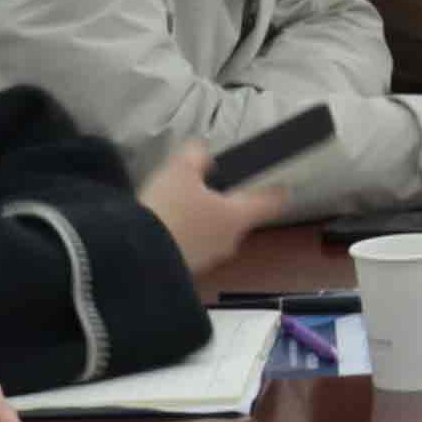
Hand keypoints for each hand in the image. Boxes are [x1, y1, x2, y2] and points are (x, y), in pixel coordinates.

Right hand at [137, 142, 289, 279]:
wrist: (136, 258)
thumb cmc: (169, 210)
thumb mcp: (180, 172)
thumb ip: (196, 157)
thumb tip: (203, 150)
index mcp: (237, 216)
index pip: (269, 203)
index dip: (277, 192)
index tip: (285, 188)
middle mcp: (230, 241)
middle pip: (237, 219)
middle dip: (227, 206)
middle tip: (211, 189)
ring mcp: (208, 260)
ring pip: (213, 235)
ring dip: (204, 223)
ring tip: (181, 207)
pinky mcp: (186, 270)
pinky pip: (192, 247)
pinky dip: (185, 236)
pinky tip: (166, 227)